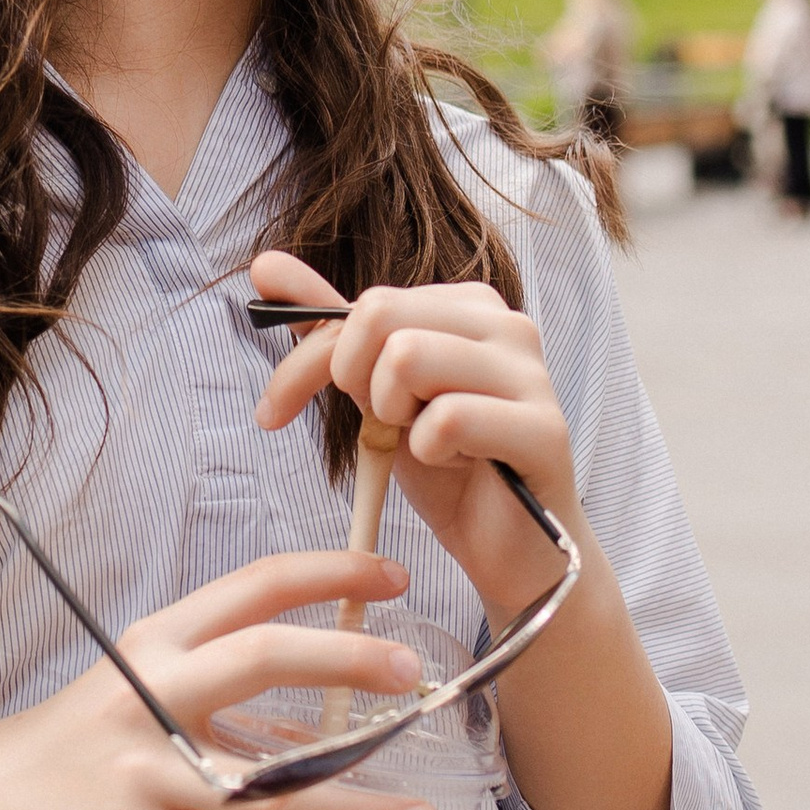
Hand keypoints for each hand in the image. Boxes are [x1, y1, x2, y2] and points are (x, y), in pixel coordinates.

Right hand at [0, 549, 442, 809]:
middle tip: (417, 676)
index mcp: (157, 643)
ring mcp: (143, 771)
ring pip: (267, 787)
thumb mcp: (137, 691)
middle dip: (346, 660)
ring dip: (356, 808)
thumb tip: (328, 696)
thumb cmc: (71, 747)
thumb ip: (220, 690)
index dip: (327, 574)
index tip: (393, 576)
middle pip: (261, 658)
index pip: (253, 587)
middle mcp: (150, 694)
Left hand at [248, 250, 581, 625]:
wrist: (506, 546)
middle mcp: (508, 324)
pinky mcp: (544, 427)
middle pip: (379, 315)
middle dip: (354, 383)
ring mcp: (531, 373)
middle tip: (379, 425)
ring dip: (394, 417)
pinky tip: (458, 464)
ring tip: (425, 441)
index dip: (310, 361)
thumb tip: (266, 264)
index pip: (365, 303)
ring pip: (408, 356)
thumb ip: (330, 327)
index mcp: (469, 305)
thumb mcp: (374, 391)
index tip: (276, 411)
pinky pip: (448, 417)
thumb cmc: (447, 465)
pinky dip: (430, 451)